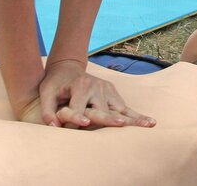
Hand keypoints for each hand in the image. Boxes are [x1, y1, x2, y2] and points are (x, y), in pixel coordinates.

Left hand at [22, 59, 155, 129]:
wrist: (67, 68)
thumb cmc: (55, 84)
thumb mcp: (46, 92)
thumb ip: (47, 110)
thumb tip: (53, 127)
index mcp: (80, 86)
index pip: (78, 107)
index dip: (77, 117)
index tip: (85, 124)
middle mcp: (96, 87)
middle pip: (103, 109)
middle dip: (110, 119)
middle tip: (121, 126)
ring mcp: (107, 90)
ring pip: (119, 109)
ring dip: (133, 118)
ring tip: (148, 125)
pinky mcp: (113, 93)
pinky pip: (125, 108)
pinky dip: (137, 116)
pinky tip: (150, 122)